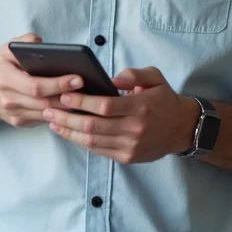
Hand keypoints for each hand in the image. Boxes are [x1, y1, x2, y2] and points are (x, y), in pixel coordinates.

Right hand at [0, 33, 86, 127]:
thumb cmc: (1, 67)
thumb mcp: (6, 49)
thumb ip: (23, 42)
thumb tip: (40, 41)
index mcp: (5, 78)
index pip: (35, 86)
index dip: (58, 84)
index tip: (78, 78)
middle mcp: (8, 99)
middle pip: (44, 102)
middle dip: (68, 96)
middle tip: (88, 89)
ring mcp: (14, 114)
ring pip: (46, 113)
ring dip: (67, 108)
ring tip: (86, 98)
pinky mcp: (20, 122)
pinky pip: (43, 119)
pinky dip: (59, 114)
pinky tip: (74, 106)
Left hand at [43, 66, 199, 163]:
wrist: (183, 128)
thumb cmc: (164, 99)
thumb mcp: (155, 77)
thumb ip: (133, 74)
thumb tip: (111, 78)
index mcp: (140, 107)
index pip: (105, 106)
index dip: (82, 101)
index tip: (64, 95)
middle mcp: (134, 129)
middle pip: (93, 125)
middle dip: (66, 118)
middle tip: (48, 109)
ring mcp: (130, 146)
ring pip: (92, 141)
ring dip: (69, 132)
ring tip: (52, 122)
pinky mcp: (127, 158)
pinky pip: (99, 150)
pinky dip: (81, 142)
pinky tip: (69, 133)